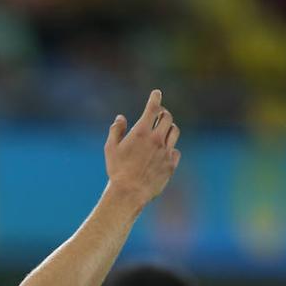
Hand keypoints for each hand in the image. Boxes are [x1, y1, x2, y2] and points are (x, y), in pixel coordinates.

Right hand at [103, 89, 181, 210]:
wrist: (129, 192)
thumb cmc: (117, 170)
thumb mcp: (110, 149)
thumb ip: (116, 130)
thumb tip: (120, 118)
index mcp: (141, 132)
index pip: (153, 108)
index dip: (155, 98)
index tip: (156, 93)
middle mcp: (156, 139)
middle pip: (167, 117)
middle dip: (163, 113)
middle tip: (158, 115)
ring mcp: (165, 151)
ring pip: (174, 131)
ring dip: (168, 128)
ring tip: (162, 131)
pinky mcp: (171, 164)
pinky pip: (175, 150)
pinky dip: (170, 148)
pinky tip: (163, 152)